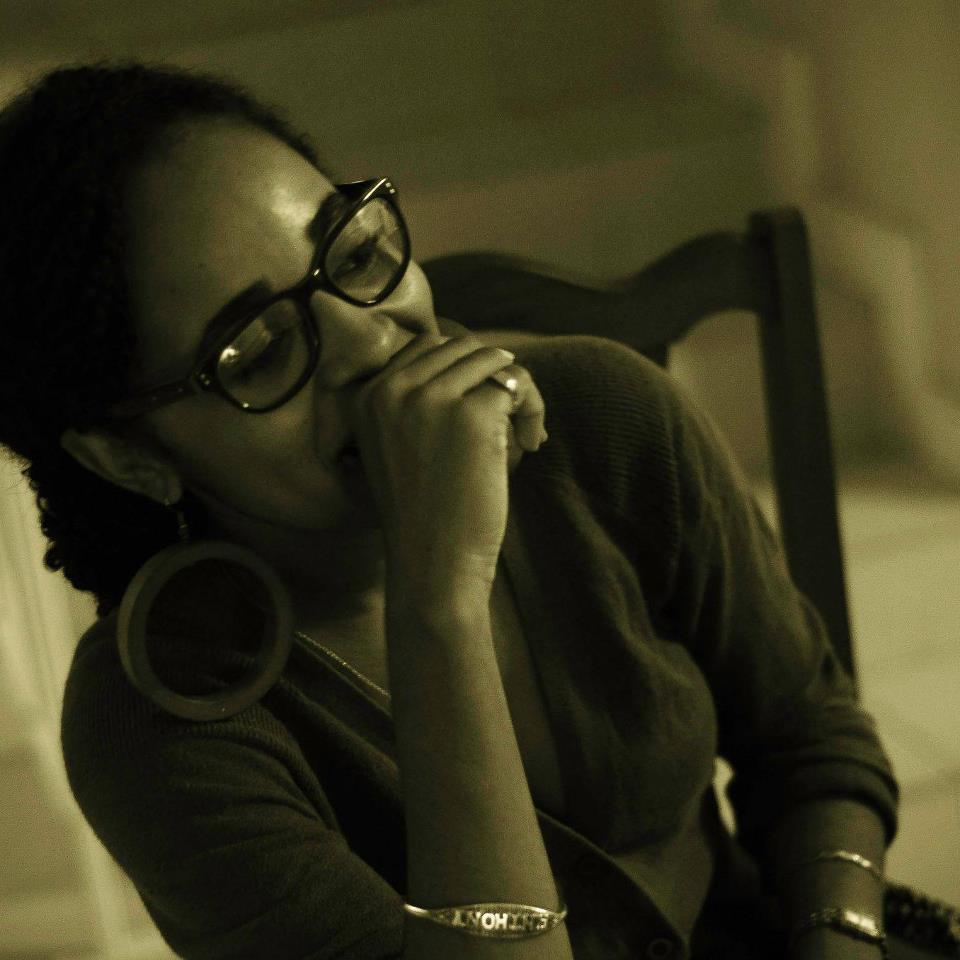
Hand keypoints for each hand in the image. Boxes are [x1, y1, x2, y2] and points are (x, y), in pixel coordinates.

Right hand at [343, 332, 546, 597]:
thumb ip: (420, 400)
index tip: (482, 406)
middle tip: (511, 417)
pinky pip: (518, 385)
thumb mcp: (400, 446)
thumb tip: (481, 354)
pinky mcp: (471, 413)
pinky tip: (532, 442)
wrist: (432, 561)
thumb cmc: (425, 512)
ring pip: (494, 360)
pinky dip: (534, 409)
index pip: (429, 345)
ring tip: (523, 432)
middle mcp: (393, 388)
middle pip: (464, 346)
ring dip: (518, 390)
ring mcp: (431, 397)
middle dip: (495, 375)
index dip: (466, 369)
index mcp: (369, 395)